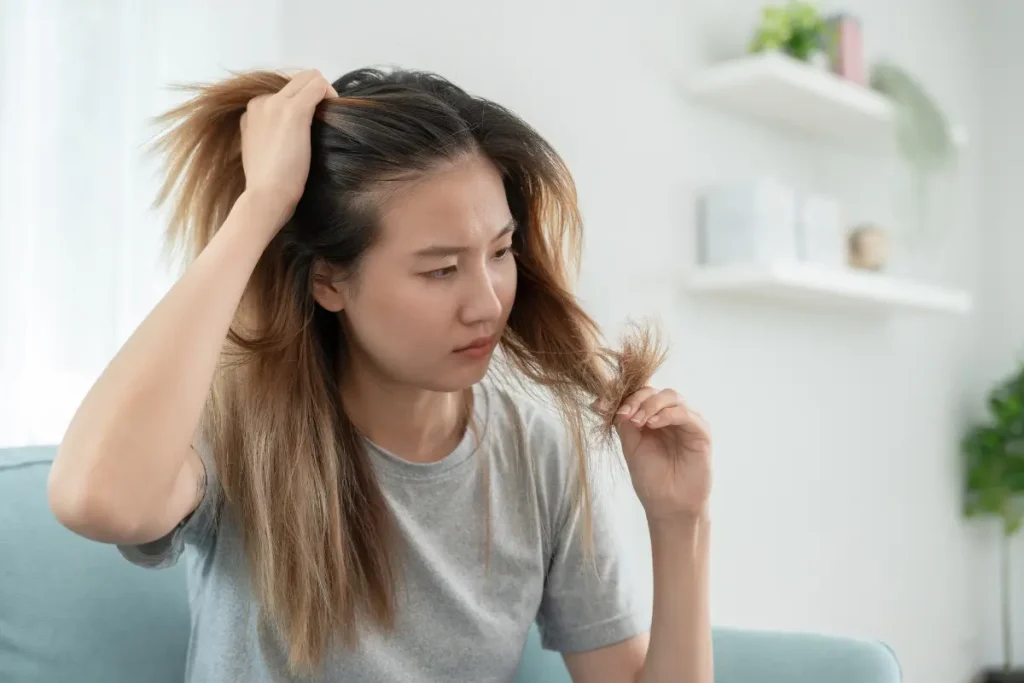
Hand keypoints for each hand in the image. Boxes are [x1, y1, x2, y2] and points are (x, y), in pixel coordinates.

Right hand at [240, 69, 337, 224]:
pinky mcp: (292, 111)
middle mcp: (260, 102)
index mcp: (252, 112)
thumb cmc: (269, 185)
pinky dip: (330, 94)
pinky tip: (336, 110)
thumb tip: (295, 132)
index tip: (313, 122)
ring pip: (309, 77)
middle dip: (316, 93)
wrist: (265, 196)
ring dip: (324, 92)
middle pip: (297, 80)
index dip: (303, 102)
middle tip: (327, 116)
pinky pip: (318, 85)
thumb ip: (273, 136)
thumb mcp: (265, 153)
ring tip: (331, 116)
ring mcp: (275, 104)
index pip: (284, 92)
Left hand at [614, 387, 712, 522]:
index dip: (621, 394)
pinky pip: (685, 413)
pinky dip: (666, 414)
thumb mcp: (631, 446)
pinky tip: (652, 424)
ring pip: (670, 396)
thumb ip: (623, 423)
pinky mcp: (701, 432)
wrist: (668, 505)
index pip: (640, 393)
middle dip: (635, 399)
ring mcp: (687, 422)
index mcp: (653, 417)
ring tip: (637, 420)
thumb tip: (602, 403)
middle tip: (622, 414)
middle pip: (654, 391)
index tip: (600, 405)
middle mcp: (671, 415)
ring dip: (649, 405)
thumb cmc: (651, 479)